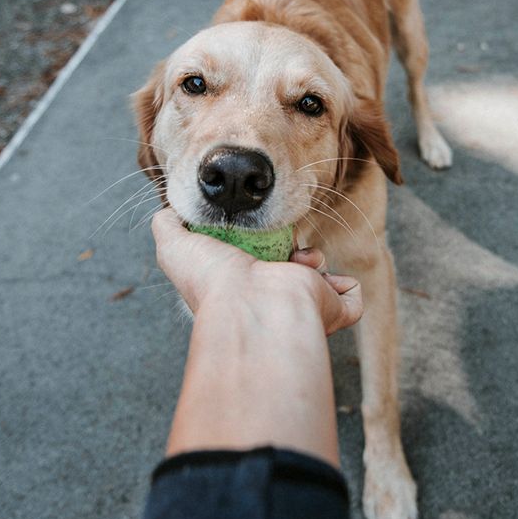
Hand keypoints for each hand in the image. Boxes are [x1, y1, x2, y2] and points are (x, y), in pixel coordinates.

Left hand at [151, 208, 362, 335]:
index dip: (254, 241)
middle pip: (286, 267)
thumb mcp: (174, 246)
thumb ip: (168, 224)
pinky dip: (342, 282)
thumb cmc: (213, 280)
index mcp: (238, 286)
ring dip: (311, 258)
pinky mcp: (332, 309)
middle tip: (280, 240)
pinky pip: (349, 294)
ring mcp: (302, 307)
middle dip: (286, 245)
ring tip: (298, 257)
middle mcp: (271, 300)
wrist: (254, 306)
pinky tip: (315, 273)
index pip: (252, 262)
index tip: (251, 228)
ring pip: (318, 277)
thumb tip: (170, 210)